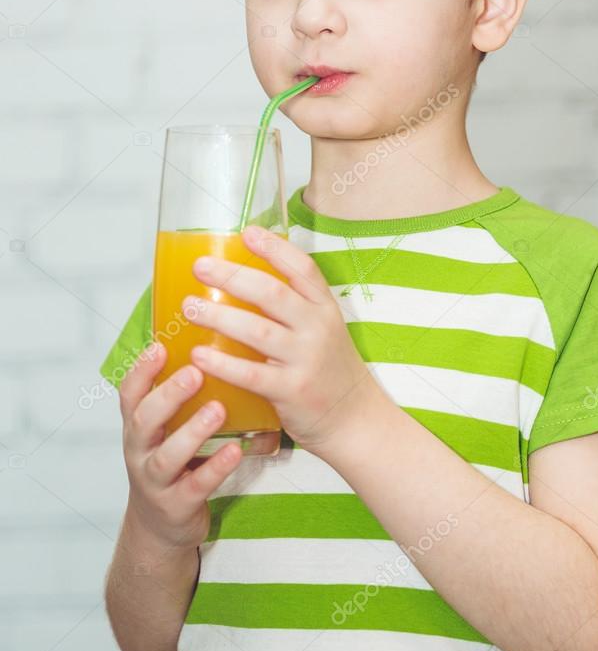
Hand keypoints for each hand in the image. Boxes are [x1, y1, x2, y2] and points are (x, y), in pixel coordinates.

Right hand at [118, 341, 242, 549]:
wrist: (162, 526)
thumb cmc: (172, 463)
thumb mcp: (165, 429)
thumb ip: (177, 397)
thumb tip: (209, 346)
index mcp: (137, 426)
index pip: (130, 393)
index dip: (142, 370)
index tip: (160, 345)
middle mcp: (140, 450)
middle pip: (144, 419)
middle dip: (168, 394)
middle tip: (195, 371)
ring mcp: (155, 480)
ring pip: (168, 455)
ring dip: (192, 430)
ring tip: (218, 409)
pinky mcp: (176, 505)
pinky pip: (196, 485)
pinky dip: (215, 467)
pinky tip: (235, 450)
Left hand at [183, 225, 391, 455]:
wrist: (354, 418)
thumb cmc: (329, 369)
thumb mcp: (323, 328)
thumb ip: (294, 305)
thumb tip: (244, 277)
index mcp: (324, 307)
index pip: (302, 268)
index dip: (275, 248)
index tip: (247, 232)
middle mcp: (317, 328)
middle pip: (273, 293)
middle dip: (233, 276)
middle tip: (200, 267)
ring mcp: (305, 359)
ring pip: (257, 330)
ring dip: (219, 316)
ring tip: (190, 307)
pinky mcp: (291, 391)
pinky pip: (251, 374)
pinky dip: (222, 363)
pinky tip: (199, 354)